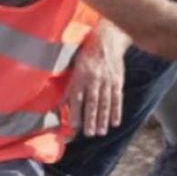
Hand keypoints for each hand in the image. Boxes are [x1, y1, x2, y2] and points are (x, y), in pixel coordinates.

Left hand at [65, 21, 127, 136]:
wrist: (106, 41)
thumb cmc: (86, 56)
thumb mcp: (74, 69)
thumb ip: (68, 89)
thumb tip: (59, 107)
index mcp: (80, 77)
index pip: (77, 97)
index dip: (76, 112)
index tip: (74, 126)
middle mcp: (93, 80)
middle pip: (92, 102)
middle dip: (90, 119)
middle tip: (89, 134)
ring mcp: (107, 81)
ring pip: (105, 103)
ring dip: (103, 119)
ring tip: (101, 132)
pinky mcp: (117, 81)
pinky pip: (117, 98)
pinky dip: (117, 111)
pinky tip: (115, 123)